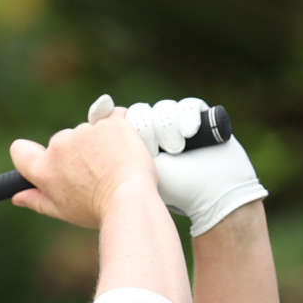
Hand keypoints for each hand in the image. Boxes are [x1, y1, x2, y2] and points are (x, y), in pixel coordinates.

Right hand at [7, 95, 160, 230]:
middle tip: (96, 172)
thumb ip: (37, 200)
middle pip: (61, 141)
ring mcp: (84, 131)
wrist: (131, 199)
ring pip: (88, 130)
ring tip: (115, 164)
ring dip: (100, 141)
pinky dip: (119, 127)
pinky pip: (112, 116)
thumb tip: (17, 197)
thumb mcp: (63, 211)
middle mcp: (59, 147)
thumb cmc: (98, 209)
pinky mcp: (108, 121)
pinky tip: (126, 146)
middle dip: (76, 151)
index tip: (44, 158)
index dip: (29, 153)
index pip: (20, 151)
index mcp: (44, 170)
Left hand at [105, 95, 266, 235]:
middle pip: (142, 112)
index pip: (125, 121)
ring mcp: (179, 125)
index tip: (133, 148)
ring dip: (167, 128)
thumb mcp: (134, 173)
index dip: (130, 128)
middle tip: (154, 152)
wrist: (212, 197)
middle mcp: (157, 133)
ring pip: (163, 109)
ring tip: (175, 150)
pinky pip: (188, 105)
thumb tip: (89, 124)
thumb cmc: (171, 191)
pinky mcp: (201, 119)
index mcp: (137, 145)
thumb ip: (111, 153)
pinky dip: (187, 117)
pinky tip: (190, 133)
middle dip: (147, 131)